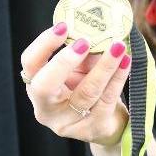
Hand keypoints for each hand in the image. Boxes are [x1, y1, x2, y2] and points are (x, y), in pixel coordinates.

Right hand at [20, 23, 131, 144]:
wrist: (107, 124)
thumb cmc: (88, 90)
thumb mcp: (80, 70)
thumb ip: (82, 54)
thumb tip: (97, 30)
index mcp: (36, 87)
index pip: (30, 64)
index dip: (44, 45)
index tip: (63, 27)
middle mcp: (46, 109)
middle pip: (45, 86)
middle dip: (65, 61)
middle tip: (85, 41)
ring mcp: (68, 123)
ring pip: (85, 92)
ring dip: (104, 66)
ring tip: (118, 47)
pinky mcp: (92, 129)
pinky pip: (106, 100)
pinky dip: (118, 78)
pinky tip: (126, 62)